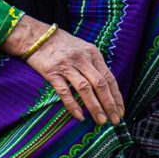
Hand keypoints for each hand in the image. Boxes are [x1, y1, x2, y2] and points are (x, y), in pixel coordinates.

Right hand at [1, 18, 123, 124]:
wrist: (37, 36)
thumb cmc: (63, 44)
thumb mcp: (84, 48)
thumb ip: (95, 65)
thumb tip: (108, 88)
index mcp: (93, 53)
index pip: (109, 78)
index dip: (116, 97)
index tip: (121, 111)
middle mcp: (82, 59)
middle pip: (100, 84)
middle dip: (109, 104)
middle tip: (114, 120)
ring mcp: (66, 65)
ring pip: (85, 89)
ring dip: (95, 106)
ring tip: (101, 120)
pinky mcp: (52, 72)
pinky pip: (64, 91)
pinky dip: (73, 105)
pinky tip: (79, 116)